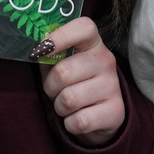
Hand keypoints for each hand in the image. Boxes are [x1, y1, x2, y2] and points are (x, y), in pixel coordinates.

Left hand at [36, 17, 124, 146]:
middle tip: (55, 91)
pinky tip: (77, 118)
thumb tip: (36, 50)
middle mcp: (106, 60)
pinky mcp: (116, 111)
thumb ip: (50, 55)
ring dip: (60, 107)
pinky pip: (79, 121)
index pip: (83, 28)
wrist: (100, 116)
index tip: (40, 50)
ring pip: (69, 99)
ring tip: (67, 105)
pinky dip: (70, 124)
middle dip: (50, 87)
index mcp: (93, 43)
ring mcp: (113, 85)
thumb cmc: (73, 84)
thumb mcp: (62, 65)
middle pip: (63, 72)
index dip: (60, 36)